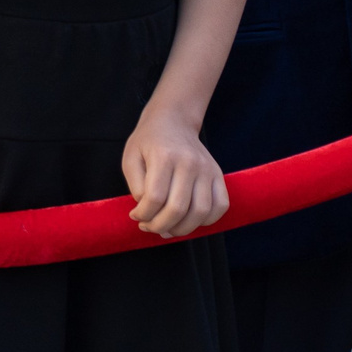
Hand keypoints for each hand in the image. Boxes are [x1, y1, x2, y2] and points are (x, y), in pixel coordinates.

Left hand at [123, 105, 229, 236]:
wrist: (173, 122)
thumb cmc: (148, 142)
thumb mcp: (130, 158)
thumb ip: (135, 185)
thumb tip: (146, 210)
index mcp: (163, 156)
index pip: (154, 197)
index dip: (143, 214)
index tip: (136, 217)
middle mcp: (189, 163)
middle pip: (178, 208)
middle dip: (161, 226)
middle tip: (150, 227)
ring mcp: (207, 169)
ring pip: (201, 211)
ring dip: (183, 228)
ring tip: (168, 229)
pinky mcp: (218, 175)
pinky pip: (220, 206)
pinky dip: (207, 221)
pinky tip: (190, 221)